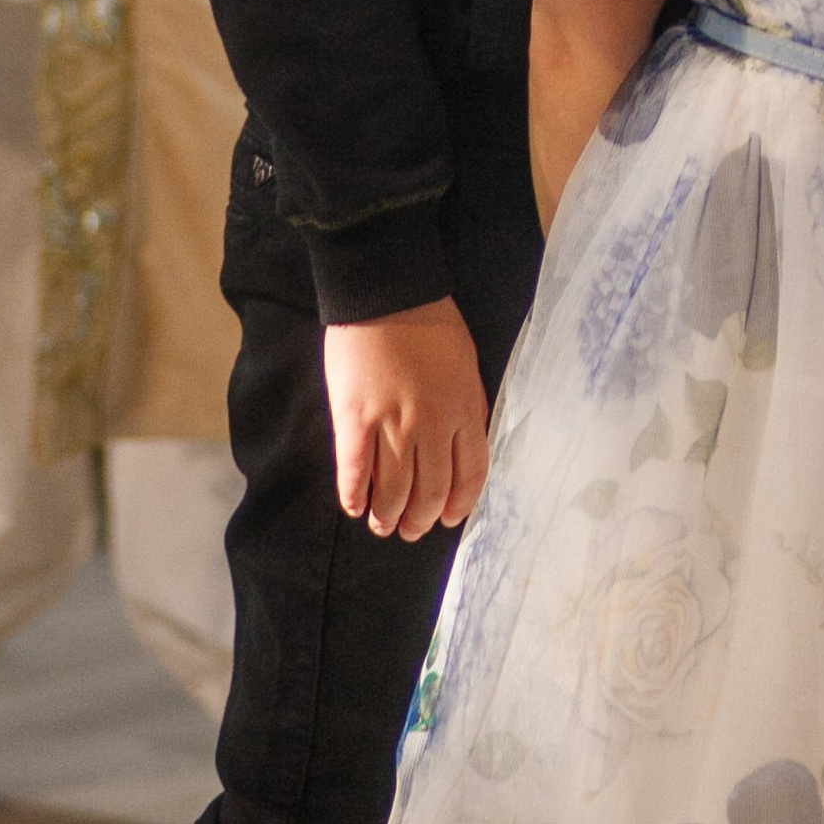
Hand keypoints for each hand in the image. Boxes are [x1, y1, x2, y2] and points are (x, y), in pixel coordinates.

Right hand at [321, 298, 489, 538]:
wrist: (389, 293)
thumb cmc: (431, 324)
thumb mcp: (466, 366)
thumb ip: (466, 408)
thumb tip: (460, 445)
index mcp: (465, 410)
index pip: (470, 475)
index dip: (458, 505)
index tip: (447, 519)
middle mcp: (433, 425)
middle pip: (430, 491)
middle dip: (420, 520)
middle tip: (410, 531)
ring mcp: (393, 424)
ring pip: (393, 489)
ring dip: (387, 516)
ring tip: (382, 525)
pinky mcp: (355, 419)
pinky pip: (355, 471)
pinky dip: (354, 495)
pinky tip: (353, 507)